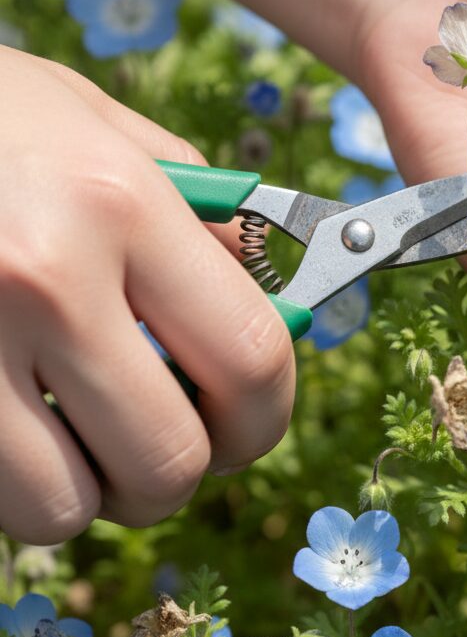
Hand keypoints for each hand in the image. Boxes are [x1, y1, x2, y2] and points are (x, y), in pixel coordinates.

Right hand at [0, 48, 293, 542]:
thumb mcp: (106, 128)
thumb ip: (201, 214)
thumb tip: (271, 299)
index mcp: (119, 204)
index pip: (249, 356)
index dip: (269, 413)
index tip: (254, 419)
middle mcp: (44, 281)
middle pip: (167, 460)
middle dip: (184, 467)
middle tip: (169, 433)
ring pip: (63, 508)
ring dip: (91, 487)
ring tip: (78, 426)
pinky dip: (16, 481)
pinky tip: (15, 417)